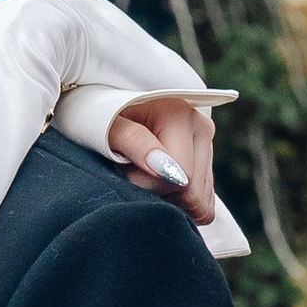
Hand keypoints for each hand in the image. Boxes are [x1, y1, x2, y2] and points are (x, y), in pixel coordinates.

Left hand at [105, 95, 218, 227]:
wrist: (102, 104)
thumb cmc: (100, 115)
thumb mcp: (107, 125)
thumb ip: (134, 142)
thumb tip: (166, 170)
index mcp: (180, 115)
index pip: (181, 179)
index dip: (149, 187)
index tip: (126, 172)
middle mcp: (201, 127)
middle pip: (193, 193)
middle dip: (160, 195)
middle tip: (132, 175)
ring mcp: (206, 144)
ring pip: (200, 200)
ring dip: (169, 199)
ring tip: (143, 176)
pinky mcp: (206, 160)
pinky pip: (203, 200)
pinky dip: (180, 201)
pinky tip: (157, 184)